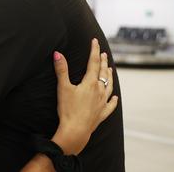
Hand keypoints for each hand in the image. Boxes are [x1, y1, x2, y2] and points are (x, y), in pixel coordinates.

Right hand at [51, 38, 117, 154]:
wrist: (75, 131)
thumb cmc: (68, 109)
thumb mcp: (62, 88)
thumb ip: (61, 70)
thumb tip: (57, 54)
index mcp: (90, 83)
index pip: (93, 62)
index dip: (94, 50)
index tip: (95, 41)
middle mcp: (99, 91)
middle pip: (102, 73)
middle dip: (103, 61)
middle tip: (103, 53)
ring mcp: (102, 103)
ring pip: (109, 86)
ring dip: (109, 76)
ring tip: (110, 70)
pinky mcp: (101, 114)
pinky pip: (110, 105)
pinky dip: (113, 100)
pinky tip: (115, 97)